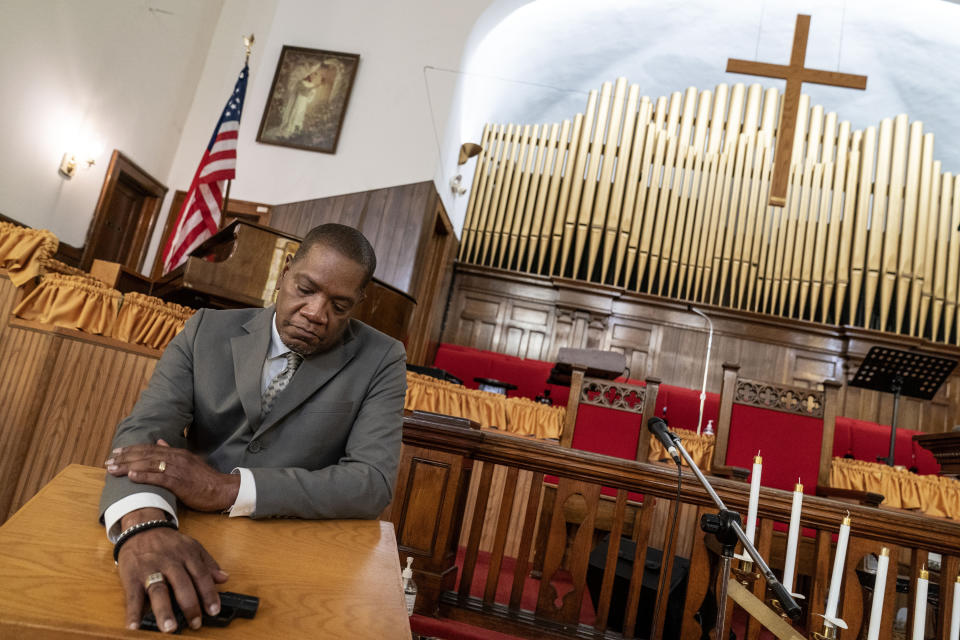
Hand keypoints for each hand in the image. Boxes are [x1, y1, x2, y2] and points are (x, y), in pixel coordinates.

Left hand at [106, 440, 239, 511]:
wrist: (222, 489)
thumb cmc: (205, 478)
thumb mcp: (190, 460)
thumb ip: (173, 452)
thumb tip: (159, 441)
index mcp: (177, 453)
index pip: (150, 448)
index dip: (132, 450)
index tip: (116, 452)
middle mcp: (176, 458)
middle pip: (146, 455)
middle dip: (125, 457)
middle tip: (108, 460)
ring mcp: (178, 470)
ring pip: (149, 465)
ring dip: (128, 466)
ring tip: (113, 469)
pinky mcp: (180, 483)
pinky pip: (158, 478)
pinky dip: (144, 476)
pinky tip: (131, 476)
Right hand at [116, 508, 227, 632]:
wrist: (142, 529)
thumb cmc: (169, 543)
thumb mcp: (192, 547)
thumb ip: (208, 564)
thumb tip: (224, 578)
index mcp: (187, 555)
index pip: (201, 575)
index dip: (209, 593)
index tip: (214, 610)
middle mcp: (170, 562)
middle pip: (182, 584)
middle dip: (190, 605)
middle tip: (196, 623)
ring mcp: (150, 570)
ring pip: (159, 590)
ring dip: (164, 610)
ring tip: (169, 627)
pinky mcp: (132, 577)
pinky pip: (133, 596)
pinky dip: (133, 613)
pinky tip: (134, 626)